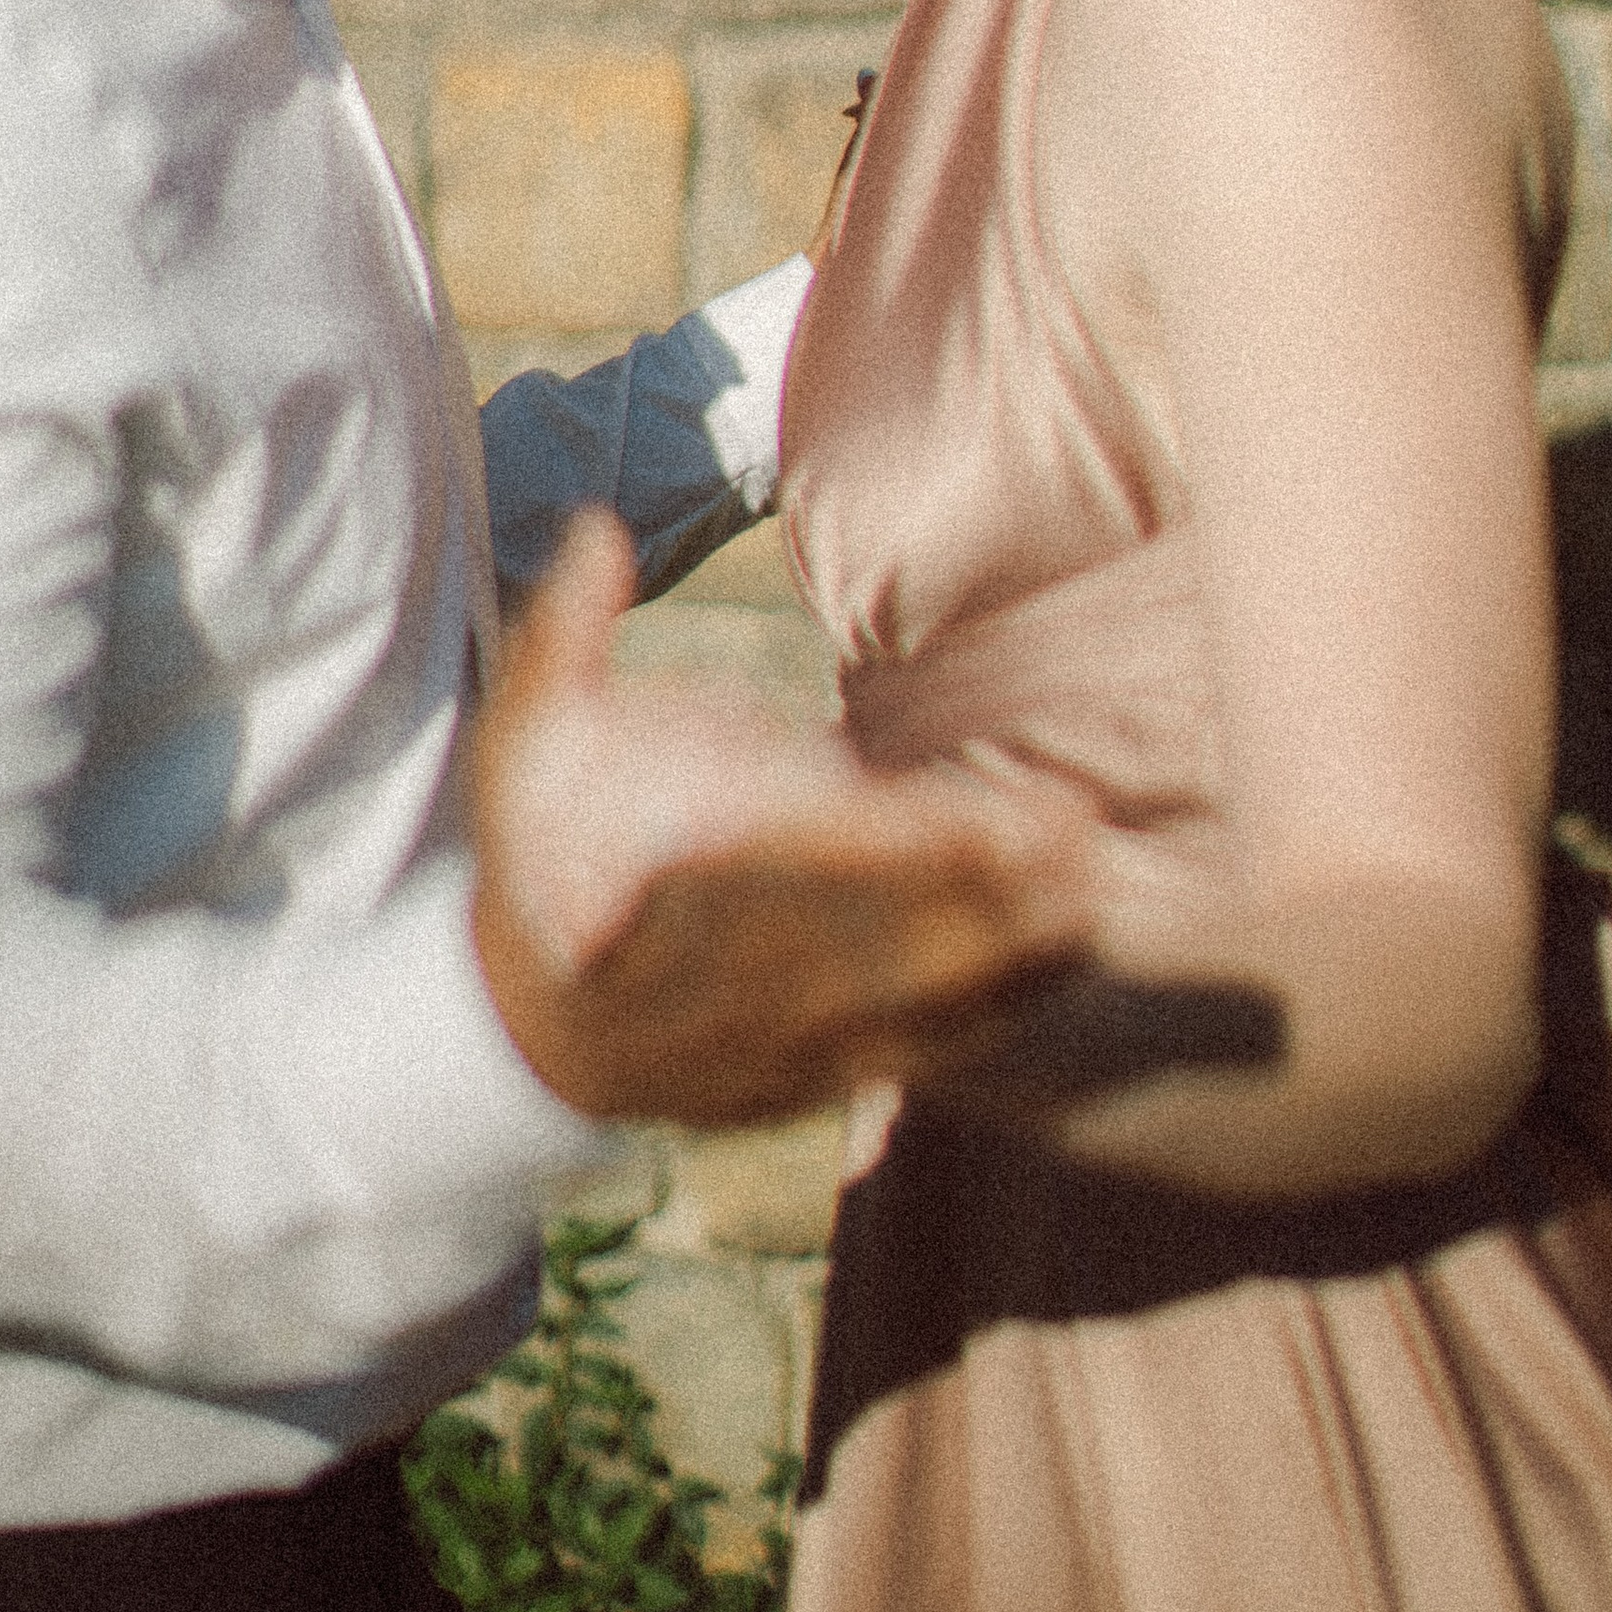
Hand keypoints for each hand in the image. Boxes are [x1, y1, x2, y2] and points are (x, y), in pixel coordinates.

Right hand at [468, 512, 1094, 1129]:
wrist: (517, 1043)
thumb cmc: (536, 868)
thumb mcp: (521, 753)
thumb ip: (562, 641)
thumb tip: (595, 527)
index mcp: (644, 910)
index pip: (774, 880)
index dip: (873, 851)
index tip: (961, 812)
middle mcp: (714, 993)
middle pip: (863, 952)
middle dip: (973, 899)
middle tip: (1072, 833)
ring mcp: (763, 1050)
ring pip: (899, 1011)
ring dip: (1003, 960)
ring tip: (1094, 894)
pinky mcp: (803, 1084)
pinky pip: (907, 1055)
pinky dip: (988, 1019)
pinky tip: (1062, 968)